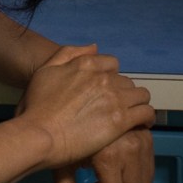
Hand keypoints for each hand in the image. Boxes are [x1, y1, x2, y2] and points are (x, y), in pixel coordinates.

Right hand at [18, 44, 153, 167]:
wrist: (38, 135)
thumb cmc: (36, 108)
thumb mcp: (45, 72)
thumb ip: (67, 54)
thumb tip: (94, 47)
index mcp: (86, 64)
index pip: (113, 64)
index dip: (111, 78)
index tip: (106, 92)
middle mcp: (103, 78)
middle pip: (126, 81)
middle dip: (123, 93)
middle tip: (114, 109)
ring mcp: (114, 98)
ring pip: (141, 95)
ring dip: (137, 104)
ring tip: (131, 117)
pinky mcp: (121, 120)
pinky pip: (146, 113)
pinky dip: (146, 118)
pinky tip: (141, 125)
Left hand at [49, 125, 155, 182]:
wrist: (72, 97)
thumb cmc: (62, 129)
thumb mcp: (61, 164)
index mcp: (109, 157)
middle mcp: (130, 148)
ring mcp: (141, 140)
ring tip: (105, 176)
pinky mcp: (147, 135)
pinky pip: (149, 170)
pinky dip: (135, 176)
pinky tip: (117, 165)